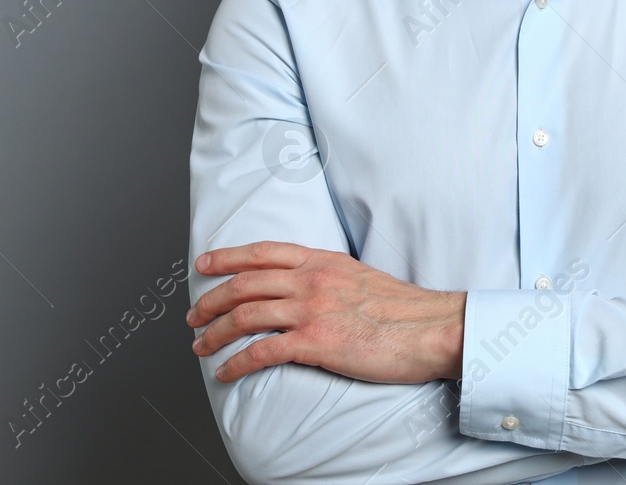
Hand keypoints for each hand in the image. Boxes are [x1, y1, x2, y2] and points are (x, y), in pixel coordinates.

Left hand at [185, 241, 465, 384]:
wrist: (431, 328)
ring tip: (201, 347)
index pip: (262, 252)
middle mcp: (312, 280)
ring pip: (245, 315)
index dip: (227, 257)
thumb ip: (328, 276)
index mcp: (322, 261)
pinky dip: (235, 363)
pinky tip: (225, 373)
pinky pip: (261, 351)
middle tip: (194, 316)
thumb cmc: (403, 310)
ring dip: (215, 333)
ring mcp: (312, 310)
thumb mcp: (360, 276)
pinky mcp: (316, 343)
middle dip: (210, 300)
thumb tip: (305, 287)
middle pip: (244, 283)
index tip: (204, 264)